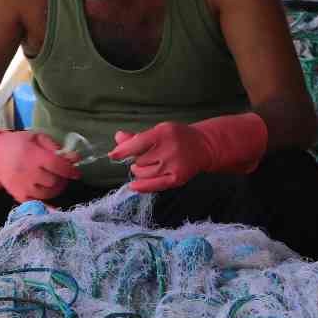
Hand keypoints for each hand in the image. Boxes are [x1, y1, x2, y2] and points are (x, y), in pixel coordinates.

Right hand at [0, 128, 80, 202]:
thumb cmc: (19, 143)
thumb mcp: (37, 138)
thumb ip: (56, 147)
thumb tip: (75, 158)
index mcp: (33, 155)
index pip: (58, 166)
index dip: (70, 171)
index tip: (76, 173)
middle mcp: (28, 172)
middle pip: (54, 181)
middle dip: (62, 179)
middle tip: (62, 175)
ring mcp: (23, 186)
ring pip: (48, 193)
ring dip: (55, 189)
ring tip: (55, 182)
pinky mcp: (18, 196)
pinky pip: (38, 203)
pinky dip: (47, 202)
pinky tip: (51, 197)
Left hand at [110, 114, 267, 193]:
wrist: (204, 146)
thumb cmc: (177, 137)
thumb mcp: (159, 131)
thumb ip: (137, 137)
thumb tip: (118, 138)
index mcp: (163, 133)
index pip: (137, 143)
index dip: (123, 151)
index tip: (113, 155)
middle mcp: (169, 149)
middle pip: (139, 160)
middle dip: (137, 160)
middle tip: (145, 157)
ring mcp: (174, 164)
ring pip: (143, 173)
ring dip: (140, 171)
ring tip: (149, 165)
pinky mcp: (177, 178)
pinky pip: (153, 185)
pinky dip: (141, 186)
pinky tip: (134, 185)